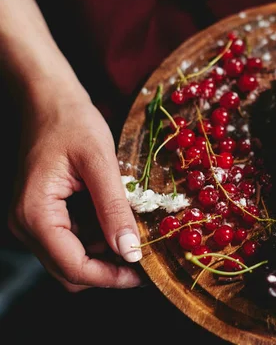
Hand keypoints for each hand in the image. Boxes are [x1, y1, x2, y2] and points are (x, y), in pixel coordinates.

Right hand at [8, 96, 142, 291]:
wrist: (50, 101)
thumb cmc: (72, 123)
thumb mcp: (100, 162)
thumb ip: (114, 208)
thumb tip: (130, 251)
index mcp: (35, 214)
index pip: (73, 266)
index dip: (111, 277)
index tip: (145, 272)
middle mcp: (27, 226)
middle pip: (70, 271)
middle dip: (110, 271)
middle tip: (146, 257)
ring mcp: (34, 222)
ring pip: (72, 259)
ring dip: (106, 256)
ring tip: (138, 235)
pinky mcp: (45, 215)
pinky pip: (73, 241)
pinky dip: (99, 240)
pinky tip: (119, 221)